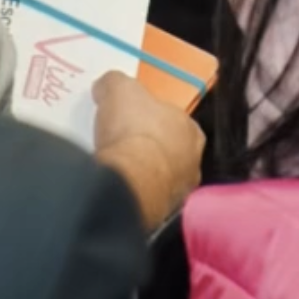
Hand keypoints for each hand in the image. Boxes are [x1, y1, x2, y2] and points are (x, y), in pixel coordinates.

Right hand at [92, 70, 205, 230]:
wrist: (128, 182)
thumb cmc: (132, 130)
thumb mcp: (119, 89)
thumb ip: (114, 83)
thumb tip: (105, 86)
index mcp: (190, 130)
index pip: (175, 120)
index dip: (154, 118)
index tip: (133, 119)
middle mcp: (193, 162)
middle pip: (170, 150)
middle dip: (151, 147)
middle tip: (125, 144)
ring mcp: (180, 193)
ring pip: (162, 178)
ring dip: (145, 174)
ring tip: (119, 169)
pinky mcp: (163, 215)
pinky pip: (148, 199)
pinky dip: (136, 194)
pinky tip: (119, 188)